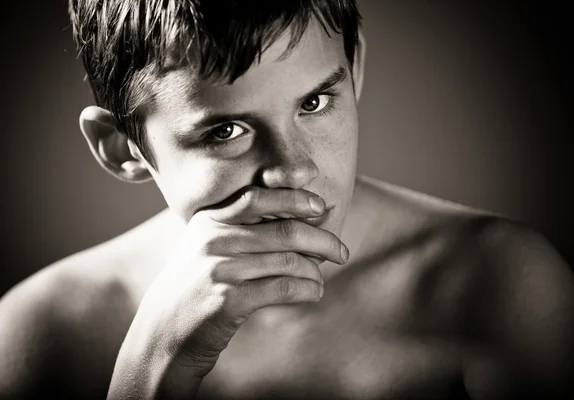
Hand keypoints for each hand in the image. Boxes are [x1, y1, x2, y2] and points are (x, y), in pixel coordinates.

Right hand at [109, 187, 348, 398]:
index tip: (321, 207)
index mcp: (210, 220)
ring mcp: (220, 269)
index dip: (295, 198)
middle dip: (323, 241)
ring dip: (316, 272)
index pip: (259, 197)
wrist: (163, 332)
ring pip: (290, 261)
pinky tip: (314, 293)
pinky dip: (308, 290)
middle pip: (286, 231)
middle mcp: (214, 239)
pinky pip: (285, 288)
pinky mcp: (229, 300)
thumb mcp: (210, 249)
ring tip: (322, 280)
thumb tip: (309, 217)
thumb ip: (246, 230)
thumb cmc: (198, 287)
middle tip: (341, 252)